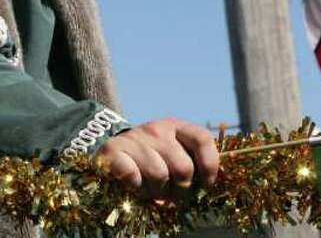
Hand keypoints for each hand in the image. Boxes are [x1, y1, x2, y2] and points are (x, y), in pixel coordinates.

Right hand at [96, 118, 218, 196]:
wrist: (110, 150)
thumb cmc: (150, 158)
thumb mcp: (172, 151)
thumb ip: (191, 160)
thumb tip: (209, 183)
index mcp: (175, 126)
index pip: (202, 139)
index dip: (210, 166)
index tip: (205, 184)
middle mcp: (156, 129)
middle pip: (183, 167)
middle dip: (181, 190)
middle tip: (172, 195)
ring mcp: (134, 138)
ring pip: (159, 175)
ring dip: (157, 192)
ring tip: (152, 191)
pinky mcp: (112, 150)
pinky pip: (133, 177)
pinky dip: (136, 188)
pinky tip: (135, 185)